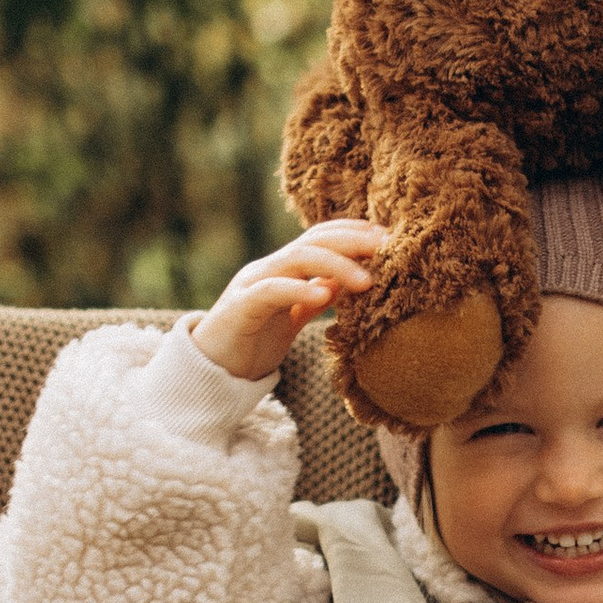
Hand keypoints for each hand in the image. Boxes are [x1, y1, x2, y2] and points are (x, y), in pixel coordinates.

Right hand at [191, 219, 387, 381]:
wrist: (211, 370)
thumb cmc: (254, 343)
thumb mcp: (293, 318)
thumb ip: (317, 297)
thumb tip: (351, 281)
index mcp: (284, 269)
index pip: (322, 236)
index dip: (355, 232)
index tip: (391, 240)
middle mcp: (269, 268)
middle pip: (314, 240)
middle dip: (354, 240)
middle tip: (389, 248)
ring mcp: (252, 283)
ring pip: (297, 259)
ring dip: (336, 265)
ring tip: (368, 281)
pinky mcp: (240, 307)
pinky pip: (272, 291)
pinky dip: (300, 289)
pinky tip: (325, 296)